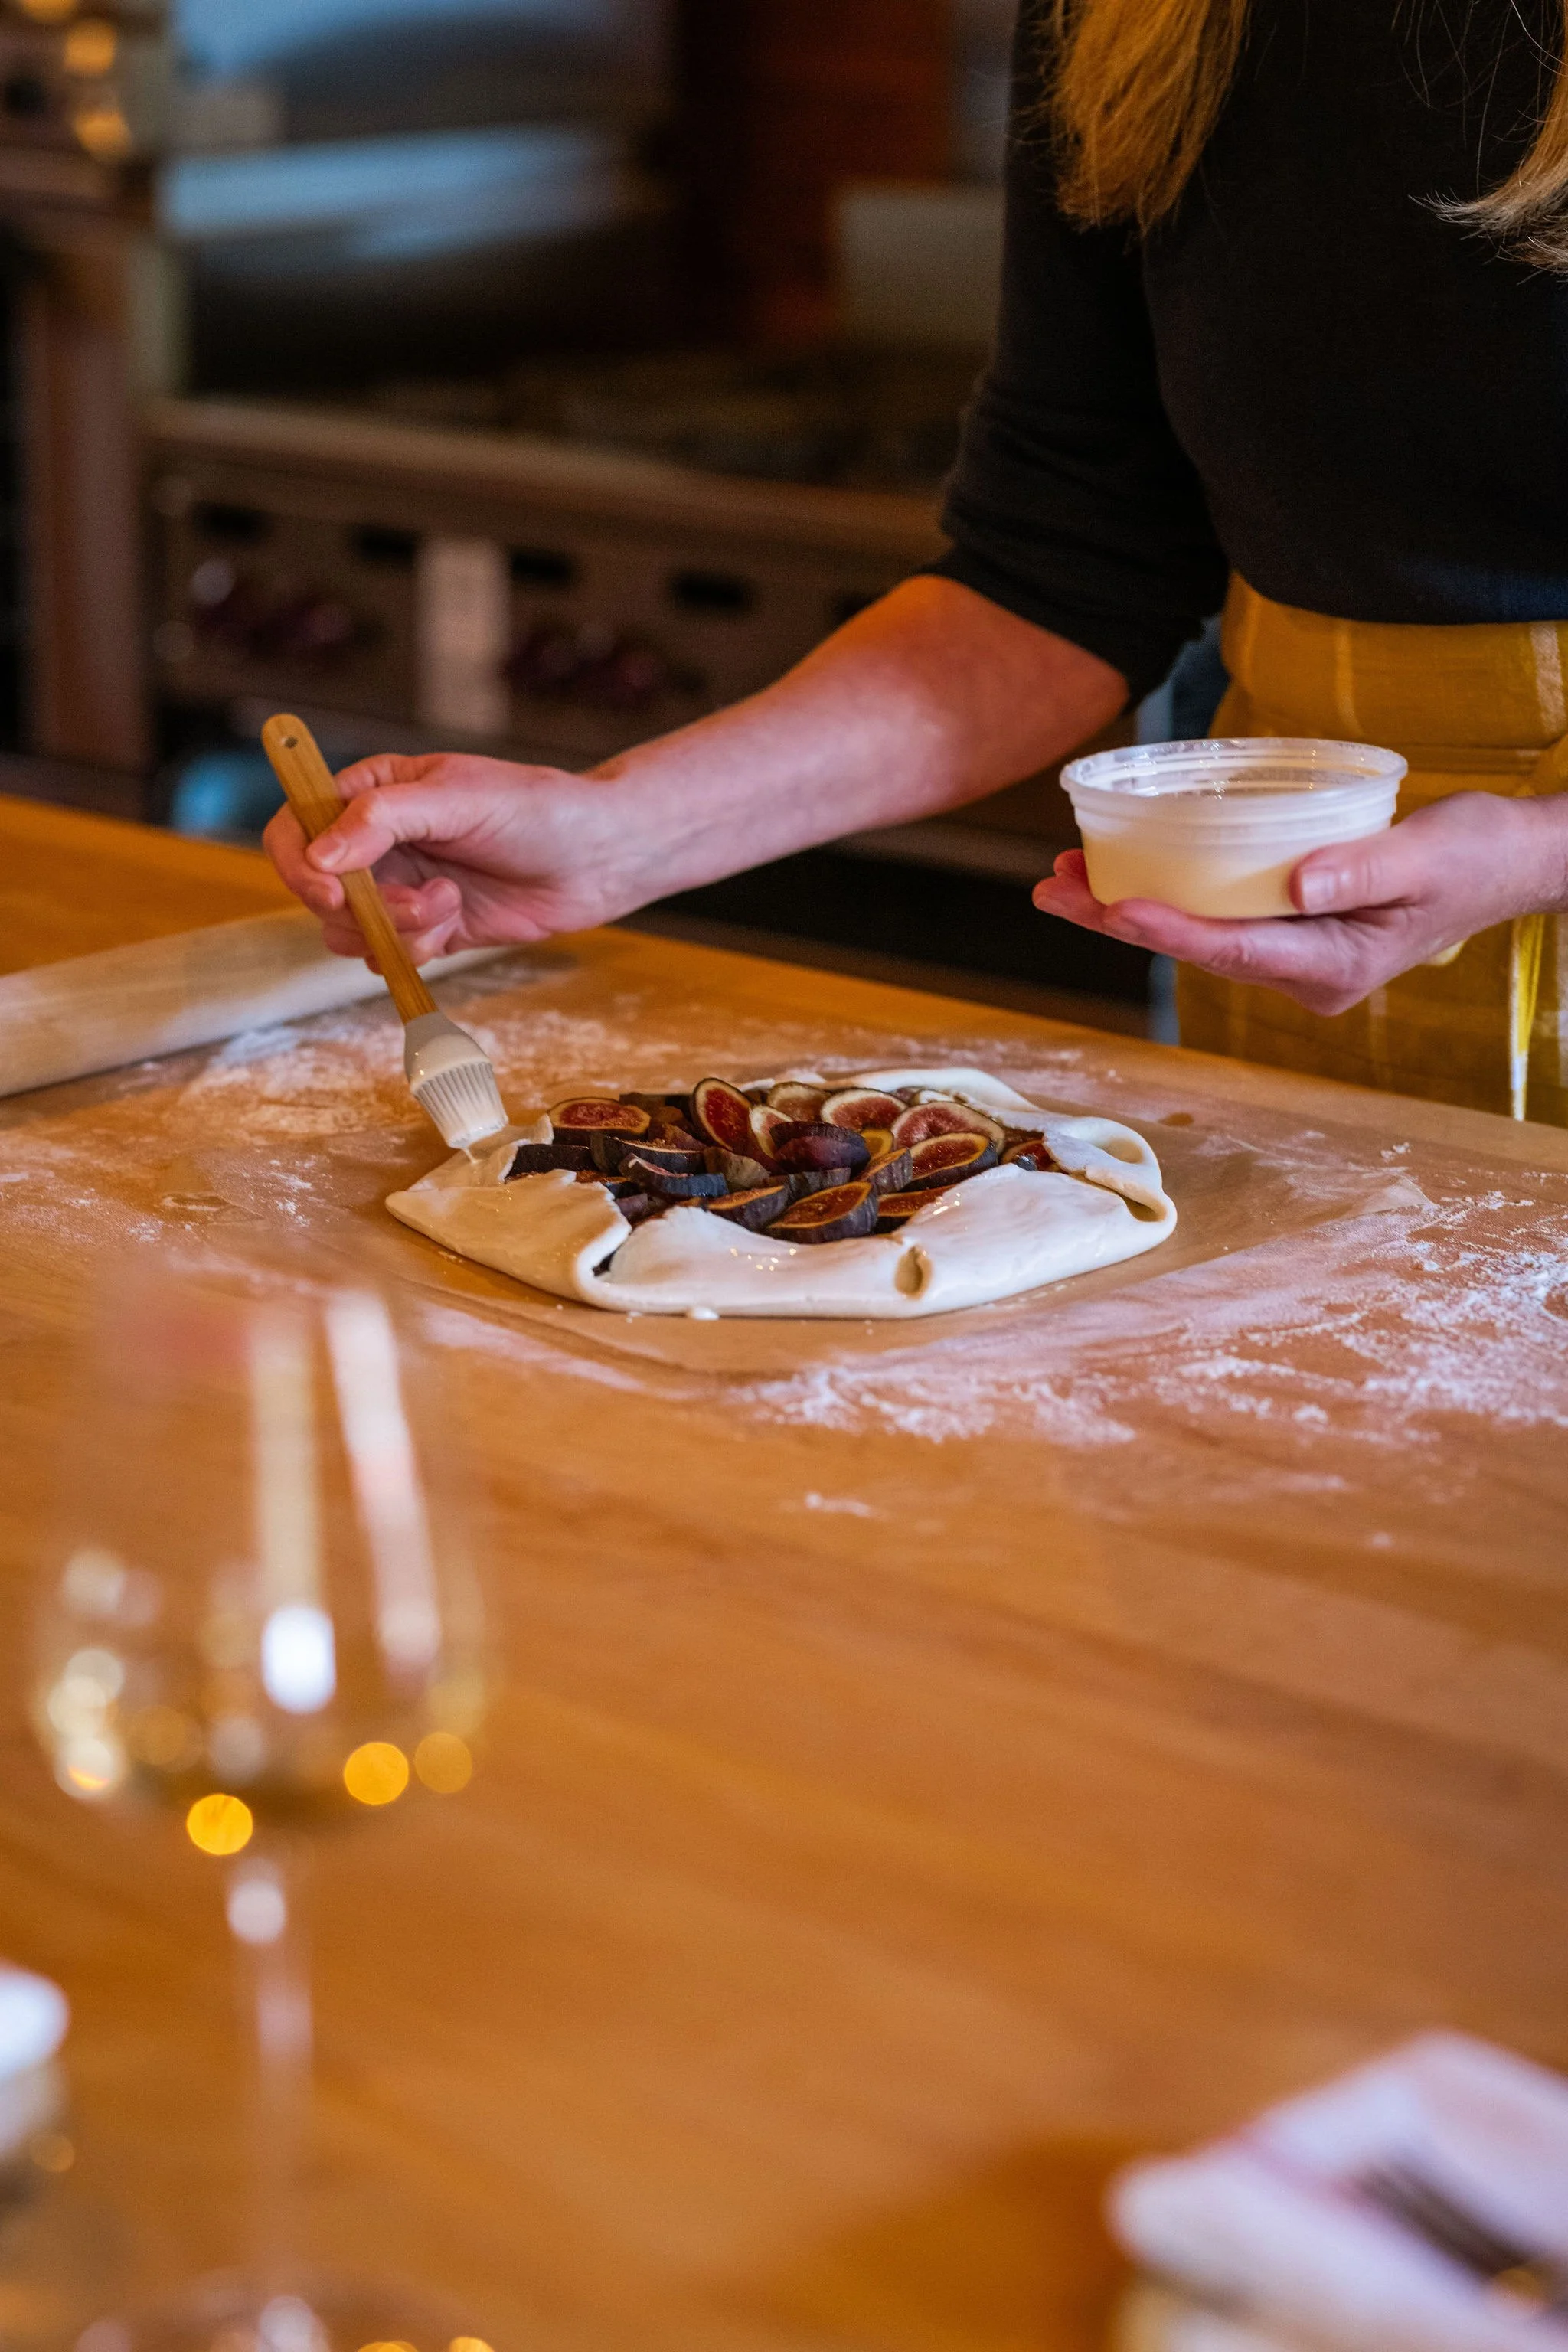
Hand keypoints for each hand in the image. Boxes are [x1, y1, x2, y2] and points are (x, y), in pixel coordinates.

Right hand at [263, 751, 632, 963]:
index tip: (332, 891)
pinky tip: (456, 923)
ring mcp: (399, 886)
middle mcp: (376, 841)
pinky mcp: (425, 927)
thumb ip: (383, 819)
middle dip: (365, 906)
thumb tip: (320, 854)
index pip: (297, 825)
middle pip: (317, 889)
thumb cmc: (535, 809)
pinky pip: (388, 953)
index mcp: (371, 792)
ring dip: (396, 929)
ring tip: (449, 905)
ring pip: (349, 930)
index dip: (298, 863)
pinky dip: (417, 948)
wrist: (597, 857)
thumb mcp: (457, 797)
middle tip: (421, 900)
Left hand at [1033, 792, 1567, 1015]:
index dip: (1172, 929)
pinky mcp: (1290, 927)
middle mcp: (1305, 973)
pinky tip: (1119, 868)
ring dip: (1128, 906)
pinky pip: (1216, 913)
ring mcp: (1295, 955)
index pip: (1236, 951)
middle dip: (1120, 920)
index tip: (1115, 905)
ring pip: (1197, 933)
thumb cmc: (1474, 855)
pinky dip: (1167, 889)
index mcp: (1334, 967)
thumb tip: (1297, 883)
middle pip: (1197, 948)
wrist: (1506, 862)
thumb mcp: (1428, 855)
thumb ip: (1363, 867)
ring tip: (1063, 876)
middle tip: (1052, 889)